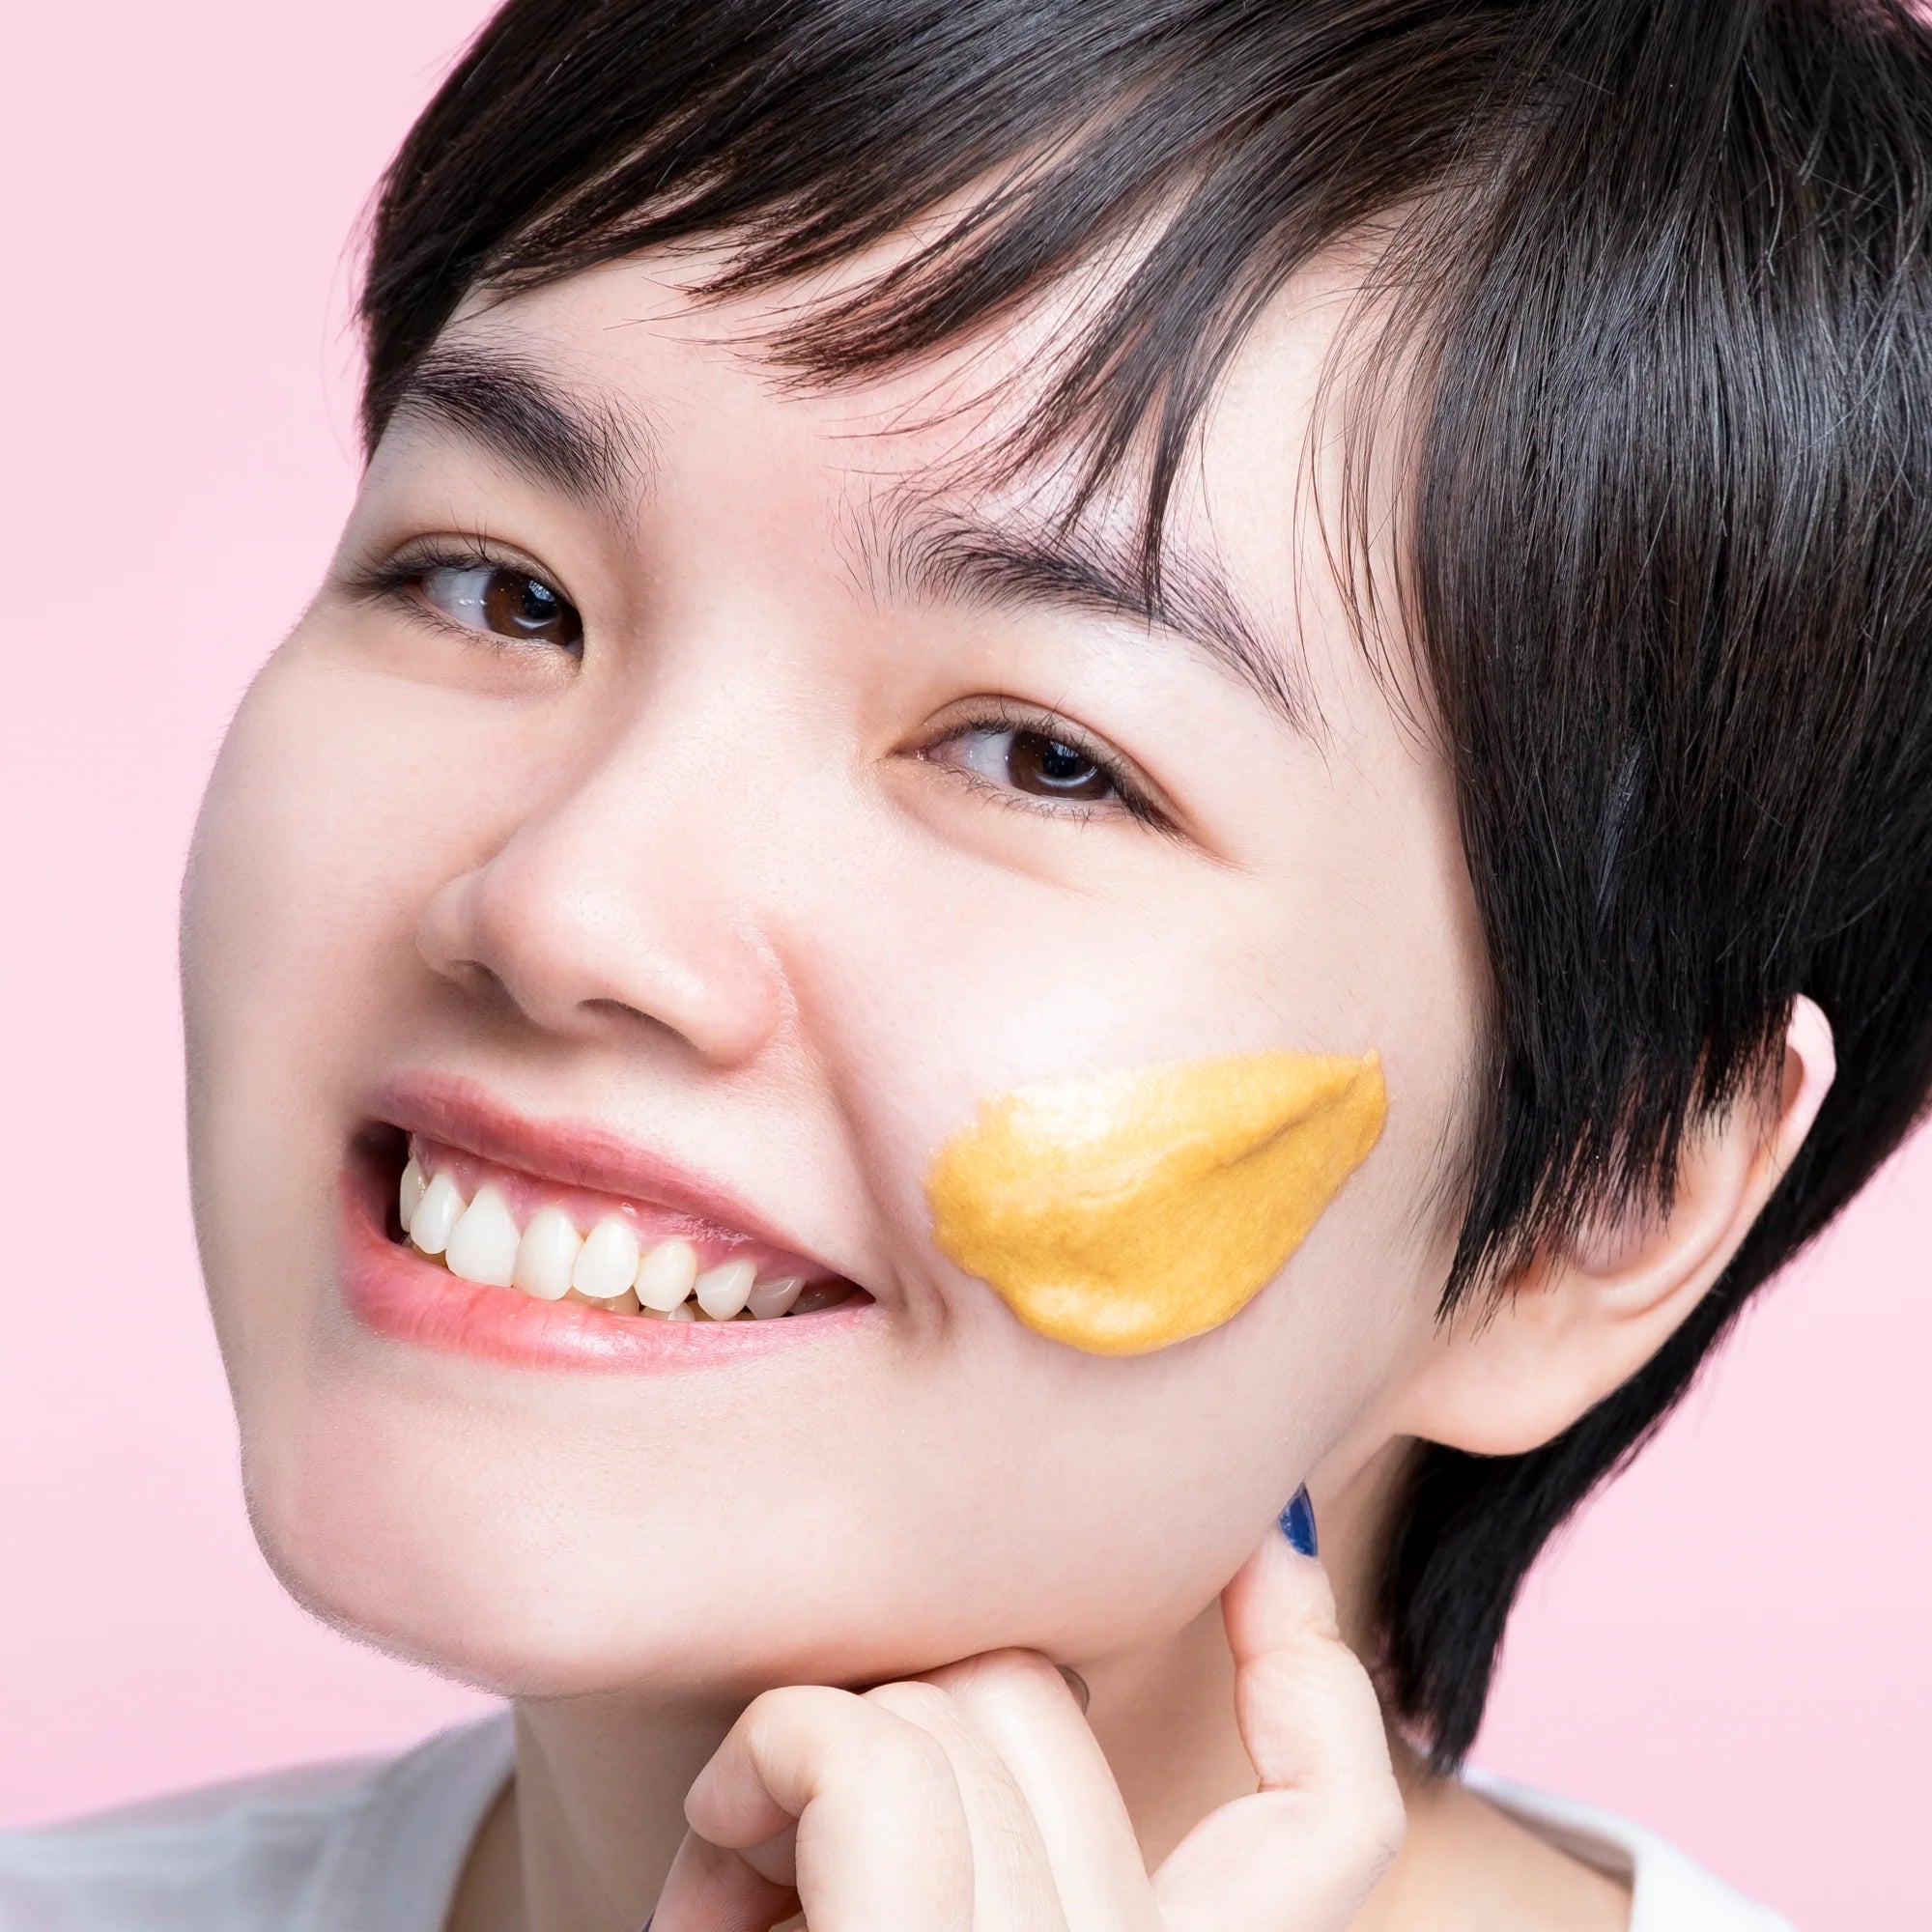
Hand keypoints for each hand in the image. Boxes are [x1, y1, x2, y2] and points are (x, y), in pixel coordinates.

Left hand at [647, 1521, 1403, 1930]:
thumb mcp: (951, 1919)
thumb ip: (1021, 1853)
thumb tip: (1081, 1642)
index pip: (1332, 1827)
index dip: (1310, 1667)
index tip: (1259, 1551)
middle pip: (1042, 1706)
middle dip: (890, 1718)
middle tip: (783, 1854)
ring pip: (944, 1709)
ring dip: (805, 1757)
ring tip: (733, 1896)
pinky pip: (872, 1765)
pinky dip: (771, 1761)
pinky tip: (708, 1879)